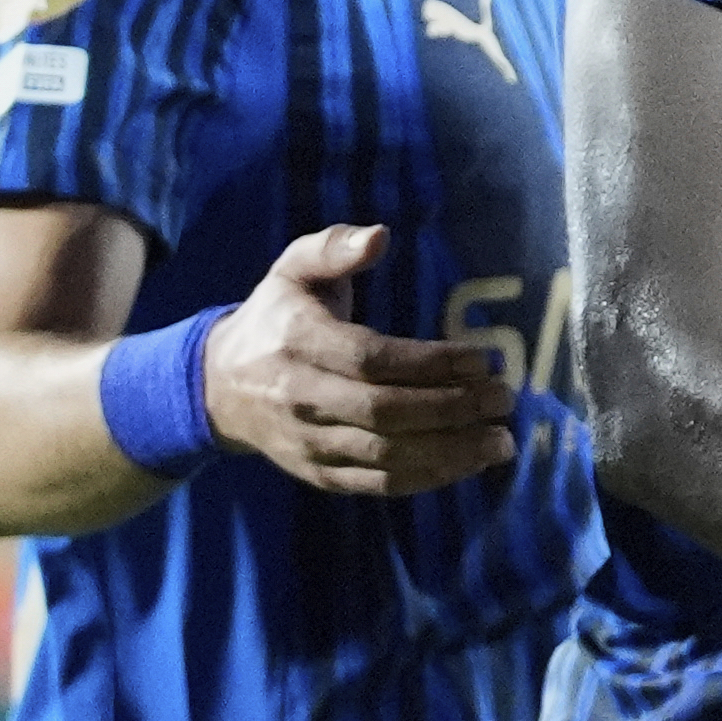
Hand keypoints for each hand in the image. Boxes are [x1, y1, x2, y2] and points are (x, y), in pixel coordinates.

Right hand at [201, 223, 515, 495]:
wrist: (216, 387)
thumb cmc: (274, 318)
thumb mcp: (292, 269)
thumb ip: (333, 248)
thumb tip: (379, 237)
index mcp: (297, 342)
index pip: (370, 359)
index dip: (429, 363)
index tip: (483, 359)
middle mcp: (300, 398)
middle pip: (383, 412)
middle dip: (451, 409)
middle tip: (505, 399)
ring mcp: (306, 442)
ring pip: (382, 456)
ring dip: (448, 452)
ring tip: (500, 441)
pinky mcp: (316, 474)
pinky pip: (373, 483)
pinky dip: (423, 479)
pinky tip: (465, 464)